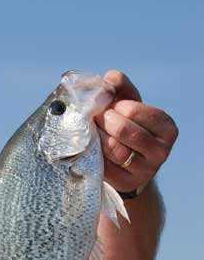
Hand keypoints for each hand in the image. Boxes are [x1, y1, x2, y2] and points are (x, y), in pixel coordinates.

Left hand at [95, 70, 177, 193]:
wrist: (128, 166)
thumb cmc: (128, 129)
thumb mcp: (129, 106)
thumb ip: (121, 89)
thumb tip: (110, 77)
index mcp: (166, 128)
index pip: (134, 110)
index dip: (115, 105)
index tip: (108, 106)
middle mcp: (161, 151)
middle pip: (124, 130)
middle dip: (105, 120)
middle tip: (98, 118)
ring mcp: (145, 170)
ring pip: (114, 149)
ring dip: (98, 137)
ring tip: (95, 131)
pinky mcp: (127, 183)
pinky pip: (105, 165)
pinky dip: (94, 153)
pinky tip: (93, 147)